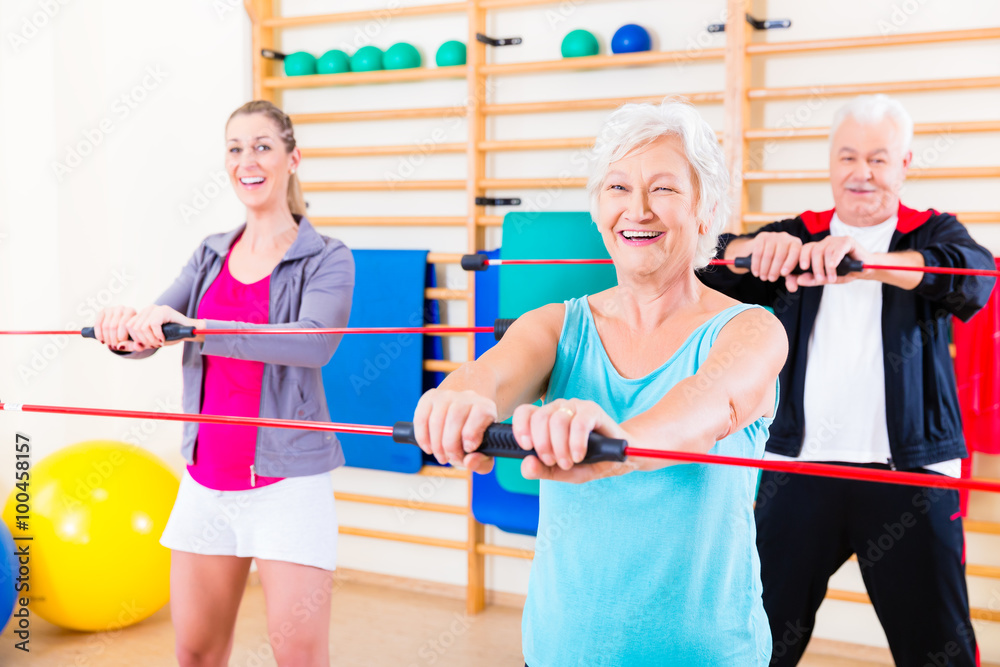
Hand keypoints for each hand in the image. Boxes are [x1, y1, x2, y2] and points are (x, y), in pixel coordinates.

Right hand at [94, 306, 137, 349]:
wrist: (124, 325)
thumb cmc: (132, 332)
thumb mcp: (136, 339)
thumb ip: (131, 344)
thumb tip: (119, 347)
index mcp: (131, 312)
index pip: (125, 325)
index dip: (121, 338)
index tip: (121, 346)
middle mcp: (121, 308)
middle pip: (114, 326)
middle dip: (113, 340)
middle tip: (114, 347)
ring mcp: (111, 309)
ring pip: (106, 326)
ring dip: (106, 339)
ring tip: (109, 345)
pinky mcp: (102, 311)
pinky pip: (98, 324)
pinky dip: (99, 335)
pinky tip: (102, 341)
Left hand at [124, 305, 200, 350]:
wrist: (188, 332)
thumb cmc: (170, 336)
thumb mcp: (149, 342)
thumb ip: (135, 344)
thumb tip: (119, 346)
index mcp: (141, 315)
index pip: (127, 327)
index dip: (135, 339)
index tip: (146, 345)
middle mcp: (146, 310)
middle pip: (134, 328)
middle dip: (143, 340)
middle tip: (155, 345)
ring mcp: (155, 309)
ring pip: (142, 327)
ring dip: (151, 339)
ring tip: (159, 342)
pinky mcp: (164, 310)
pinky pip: (153, 325)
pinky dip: (157, 335)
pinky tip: (163, 339)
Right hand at [412, 389, 497, 473]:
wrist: (464, 413)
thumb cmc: (474, 436)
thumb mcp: (485, 450)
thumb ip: (482, 462)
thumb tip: (469, 461)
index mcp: (485, 407)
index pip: (480, 413)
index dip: (472, 434)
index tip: (468, 449)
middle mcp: (467, 397)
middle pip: (455, 418)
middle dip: (450, 445)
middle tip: (451, 459)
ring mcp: (447, 395)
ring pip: (437, 420)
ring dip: (436, 444)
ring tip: (441, 456)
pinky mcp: (429, 398)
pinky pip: (421, 418)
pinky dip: (422, 437)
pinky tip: (428, 448)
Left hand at [513, 399, 634, 483]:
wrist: (619, 458)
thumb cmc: (588, 461)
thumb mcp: (562, 472)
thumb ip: (542, 470)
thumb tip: (526, 464)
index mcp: (546, 418)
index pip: (524, 412)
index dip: (521, 428)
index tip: (526, 447)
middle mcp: (558, 408)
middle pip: (540, 418)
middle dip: (543, 445)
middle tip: (554, 462)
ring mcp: (576, 407)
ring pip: (557, 421)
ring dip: (560, 447)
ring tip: (569, 462)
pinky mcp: (593, 410)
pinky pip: (579, 423)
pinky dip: (576, 443)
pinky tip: (579, 455)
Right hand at [743, 232, 803, 283]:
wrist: (766, 248)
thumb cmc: (781, 261)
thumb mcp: (787, 269)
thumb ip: (791, 279)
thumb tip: (793, 289)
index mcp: (796, 244)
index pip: (795, 253)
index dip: (789, 264)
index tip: (784, 274)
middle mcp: (786, 237)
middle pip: (780, 255)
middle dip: (774, 270)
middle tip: (771, 279)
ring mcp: (773, 236)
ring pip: (768, 254)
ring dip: (764, 268)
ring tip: (763, 277)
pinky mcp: (762, 236)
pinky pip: (758, 252)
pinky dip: (756, 264)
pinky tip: (756, 272)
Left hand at [788, 235, 872, 291]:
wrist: (865, 269)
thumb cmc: (845, 272)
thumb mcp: (827, 278)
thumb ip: (813, 279)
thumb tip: (798, 280)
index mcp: (817, 249)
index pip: (803, 251)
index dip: (798, 260)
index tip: (794, 271)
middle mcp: (824, 242)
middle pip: (812, 251)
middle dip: (815, 267)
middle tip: (819, 279)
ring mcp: (835, 240)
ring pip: (825, 251)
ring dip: (827, 267)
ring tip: (831, 279)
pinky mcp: (847, 241)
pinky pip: (837, 248)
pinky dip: (834, 258)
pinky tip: (833, 266)